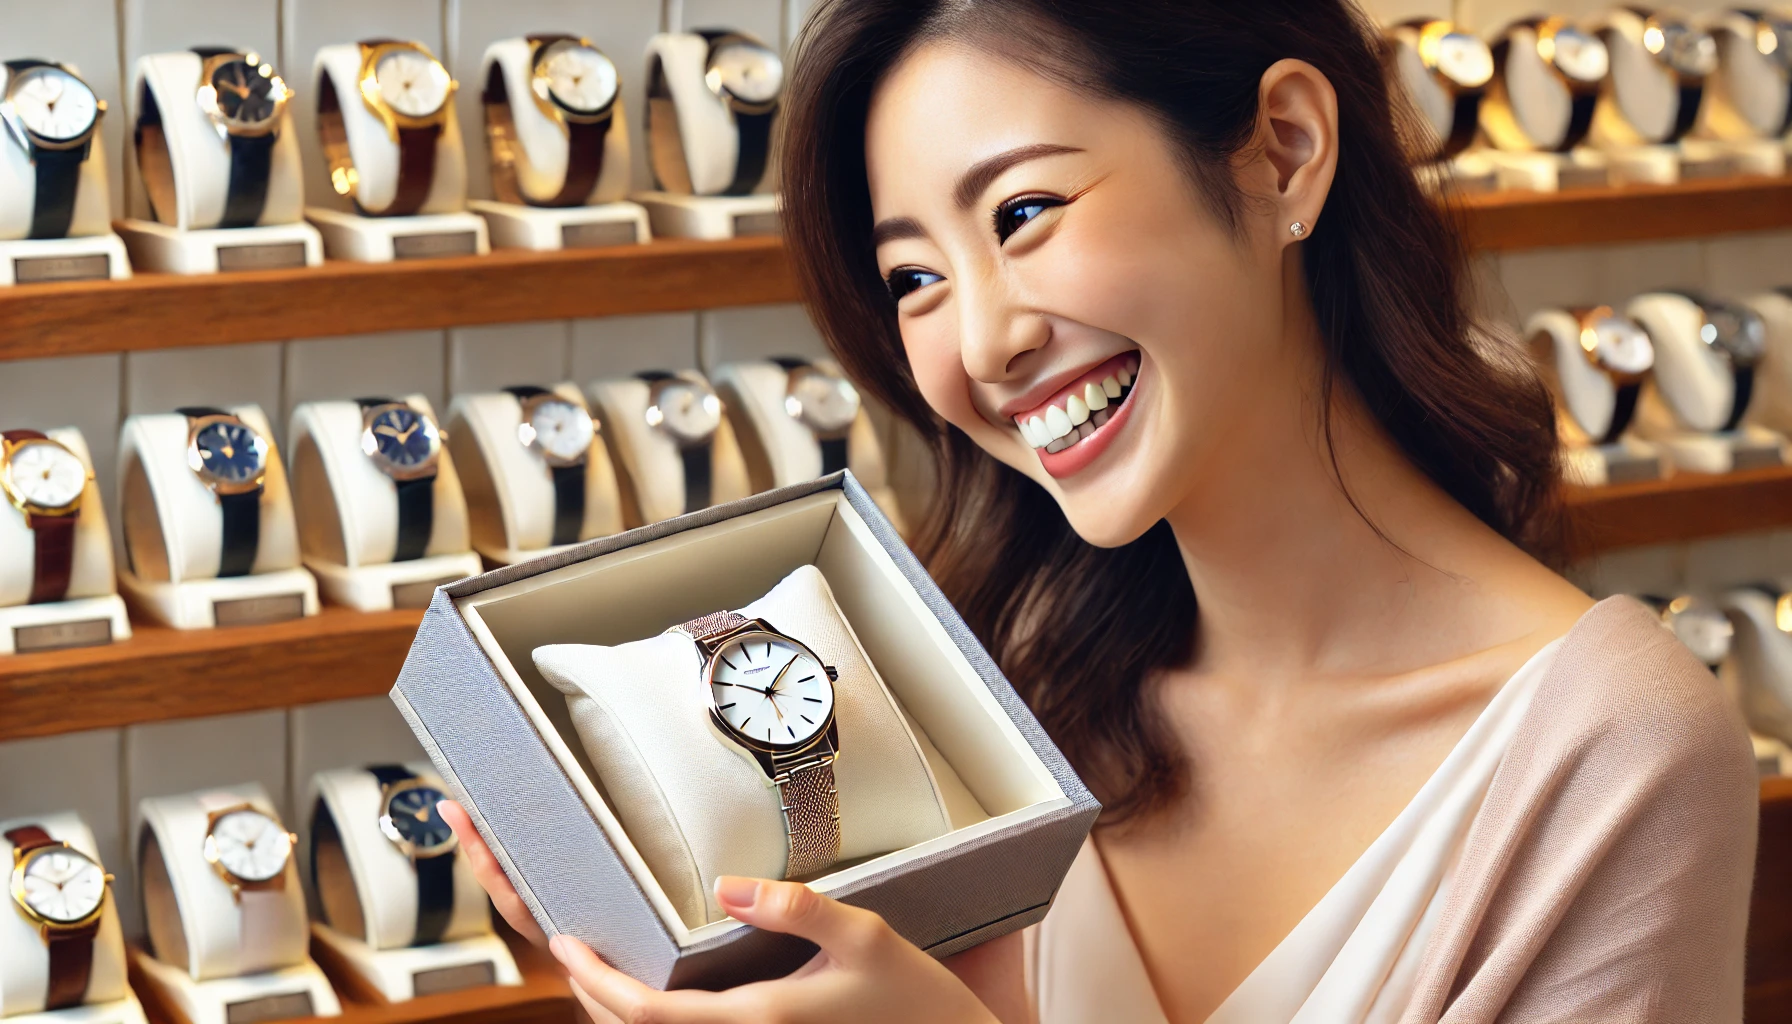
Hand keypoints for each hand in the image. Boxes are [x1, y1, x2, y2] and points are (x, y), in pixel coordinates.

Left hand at [439, 800, 1024, 1023]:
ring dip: (620, 1007)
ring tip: (597, 963)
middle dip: (592, 993)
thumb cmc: (915, 1003)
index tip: (565, 946)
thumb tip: (729, 884)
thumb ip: (794, 907)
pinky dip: (656, 1015)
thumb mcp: (865, 937)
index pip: (647, 1011)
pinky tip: (658, 990)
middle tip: (565, 943)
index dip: (596, 981)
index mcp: (755, 1022)